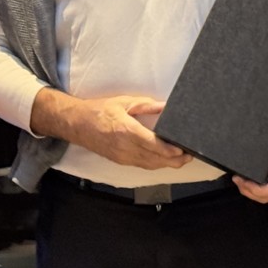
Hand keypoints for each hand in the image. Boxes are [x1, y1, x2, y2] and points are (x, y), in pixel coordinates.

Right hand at [31, 90, 191, 170]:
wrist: (77, 124)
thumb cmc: (100, 110)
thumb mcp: (123, 102)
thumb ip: (146, 105)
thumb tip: (165, 106)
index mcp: (126, 130)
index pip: (153, 144)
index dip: (170, 150)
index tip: (183, 149)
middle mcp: (125, 147)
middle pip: (154, 158)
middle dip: (174, 160)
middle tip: (190, 156)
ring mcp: (122, 156)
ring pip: (149, 165)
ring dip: (166, 164)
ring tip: (182, 160)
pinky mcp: (120, 161)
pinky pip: (141, 165)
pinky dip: (155, 164)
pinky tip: (164, 161)